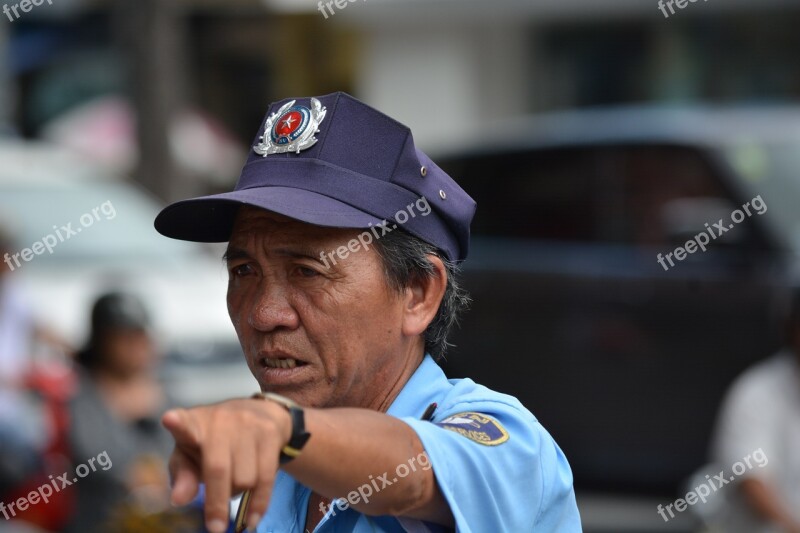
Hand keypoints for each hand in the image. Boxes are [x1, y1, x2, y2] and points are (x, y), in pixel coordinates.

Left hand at [162, 398, 291, 532]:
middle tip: (215, 528)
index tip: (169, 419)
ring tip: (233, 489)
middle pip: (218, 469)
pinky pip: (266, 477)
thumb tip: (179, 499)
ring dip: (238, 495)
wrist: (259, 413)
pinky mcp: (270, 432)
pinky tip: (253, 518)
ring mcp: (248, 423)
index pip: (184, 423)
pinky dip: (259, 503)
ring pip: (245, 478)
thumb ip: (183, 475)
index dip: (177, 423)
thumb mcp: (192, 453)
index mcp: (194, 423)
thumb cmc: (215, 440)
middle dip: (216, 503)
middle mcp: (221, 419)